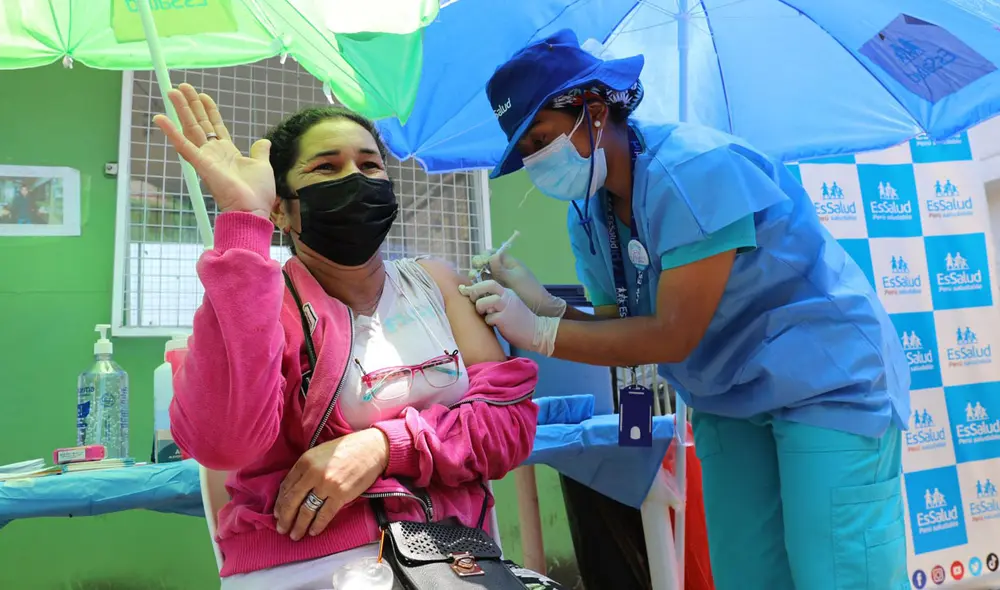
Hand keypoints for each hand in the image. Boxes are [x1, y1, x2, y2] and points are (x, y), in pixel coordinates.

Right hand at [152, 83, 275, 217]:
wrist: (253, 209)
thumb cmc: (257, 192)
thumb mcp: (262, 165)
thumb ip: (260, 152)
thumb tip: (264, 141)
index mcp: (227, 152)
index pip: (214, 126)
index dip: (208, 110)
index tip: (203, 95)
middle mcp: (213, 153)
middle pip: (199, 123)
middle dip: (190, 104)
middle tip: (180, 86)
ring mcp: (205, 158)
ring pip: (190, 129)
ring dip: (180, 110)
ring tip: (171, 91)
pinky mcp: (201, 164)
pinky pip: (183, 145)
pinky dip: (171, 132)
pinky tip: (160, 118)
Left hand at [274, 429, 388, 540]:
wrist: (372, 448)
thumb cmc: (347, 448)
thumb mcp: (320, 453)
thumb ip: (307, 468)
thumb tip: (294, 489)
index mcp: (305, 461)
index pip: (286, 486)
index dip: (280, 503)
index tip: (278, 513)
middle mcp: (313, 473)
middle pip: (292, 501)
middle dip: (285, 518)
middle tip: (281, 528)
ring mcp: (327, 485)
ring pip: (306, 511)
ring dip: (299, 526)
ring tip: (295, 535)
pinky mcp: (341, 495)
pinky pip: (325, 515)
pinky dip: (317, 525)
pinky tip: (312, 531)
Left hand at [460, 280, 559, 355]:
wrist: (537, 332)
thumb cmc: (521, 321)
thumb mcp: (510, 306)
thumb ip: (497, 301)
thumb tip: (478, 300)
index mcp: (507, 293)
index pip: (489, 283)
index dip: (476, 286)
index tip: (466, 290)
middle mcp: (506, 296)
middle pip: (487, 285)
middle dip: (475, 291)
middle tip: (473, 300)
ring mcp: (505, 307)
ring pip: (483, 301)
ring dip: (480, 308)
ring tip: (485, 314)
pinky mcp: (504, 319)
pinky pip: (488, 318)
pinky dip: (488, 322)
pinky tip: (496, 325)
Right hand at [469, 249, 565, 317]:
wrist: (537, 308)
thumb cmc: (528, 291)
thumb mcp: (514, 279)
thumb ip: (501, 269)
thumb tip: (491, 255)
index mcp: (509, 263)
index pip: (493, 253)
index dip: (485, 256)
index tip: (481, 263)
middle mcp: (502, 270)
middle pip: (485, 263)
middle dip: (478, 265)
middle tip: (475, 272)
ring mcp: (498, 281)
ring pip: (483, 274)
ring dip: (476, 275)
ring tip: (474, 279)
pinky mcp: (496, 291)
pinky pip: (484, 285)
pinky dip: (479, 285)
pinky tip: (475, 288)